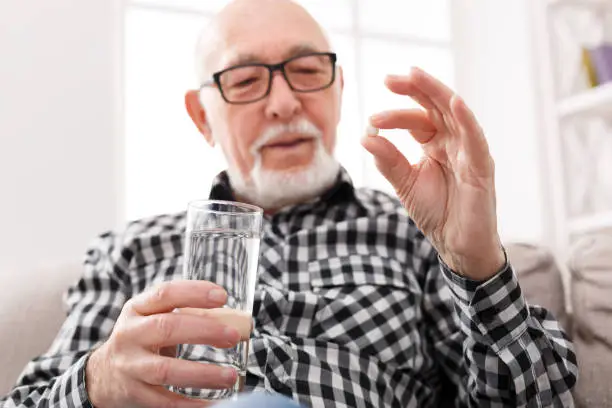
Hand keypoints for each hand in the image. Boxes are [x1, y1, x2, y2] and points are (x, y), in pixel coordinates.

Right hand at [86, 280, 251, 407]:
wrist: (103, 374)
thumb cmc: (142, 339)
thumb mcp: (152, 317)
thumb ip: (185, 314)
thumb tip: (234, 320)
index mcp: (137, 309)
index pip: (165, 294)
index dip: (194, 293)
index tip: (222, 296)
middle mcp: (130, 335)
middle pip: (167, 328)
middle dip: (204, 330)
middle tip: (233, 336)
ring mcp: (130, 366)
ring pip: (165, 370)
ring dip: (202, 373)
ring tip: (230, 376)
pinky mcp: (134, 393)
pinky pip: (164, 401)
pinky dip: (189, 405)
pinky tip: (210, 404)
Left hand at [361, 67, 504, 279]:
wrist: (456, 245)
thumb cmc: (437, 212)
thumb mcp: (405, 183)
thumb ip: (388, 161)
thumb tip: (366, 136)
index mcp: (435, 144)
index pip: (416, 120)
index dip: (395, 115)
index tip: (372, 120)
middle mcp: (454, 142)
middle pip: (436, 107)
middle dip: (415, 89)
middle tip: (389, 79)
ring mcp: (469, 152)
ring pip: (455, 114)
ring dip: (436, 93)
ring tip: (415, 76)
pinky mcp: (482, 167)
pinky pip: (476, 139)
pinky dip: (466, 120)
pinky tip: (454, 102)